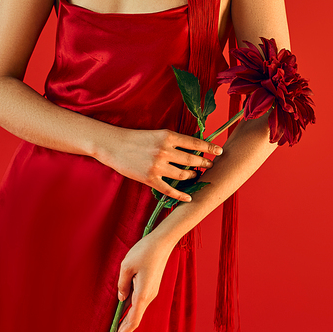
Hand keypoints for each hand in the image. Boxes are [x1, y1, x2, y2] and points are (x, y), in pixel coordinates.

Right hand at [101, 128, 221, 202]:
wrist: (113, 145)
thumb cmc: (135, 138)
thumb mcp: (156, 134)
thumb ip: (173, 140)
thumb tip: (192, 147)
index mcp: (167, 136)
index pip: (194, 142)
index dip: (209, 147)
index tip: (219, 151)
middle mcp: (164, 150)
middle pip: (191, 159)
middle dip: (204, 163)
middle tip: (210, 165)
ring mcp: (157, 166)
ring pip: (183, 174)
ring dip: (192, 175)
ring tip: (195, 175)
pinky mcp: (150, 178)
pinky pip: (170, 190)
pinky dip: (181, 195)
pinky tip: (189, 197)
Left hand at [111, 232, 172, 331]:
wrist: (163, 242)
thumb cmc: (144, 251)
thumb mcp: (126, 266)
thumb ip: (122, 284)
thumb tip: (121, 298)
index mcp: (142, 294)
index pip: (132, 320)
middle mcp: (149, 296)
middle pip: (135, 319)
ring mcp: (151, 292)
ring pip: (137, 311)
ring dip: (127, 322)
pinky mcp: (151, 286)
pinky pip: (139, 302)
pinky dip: (131, 311)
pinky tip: (124, 313)